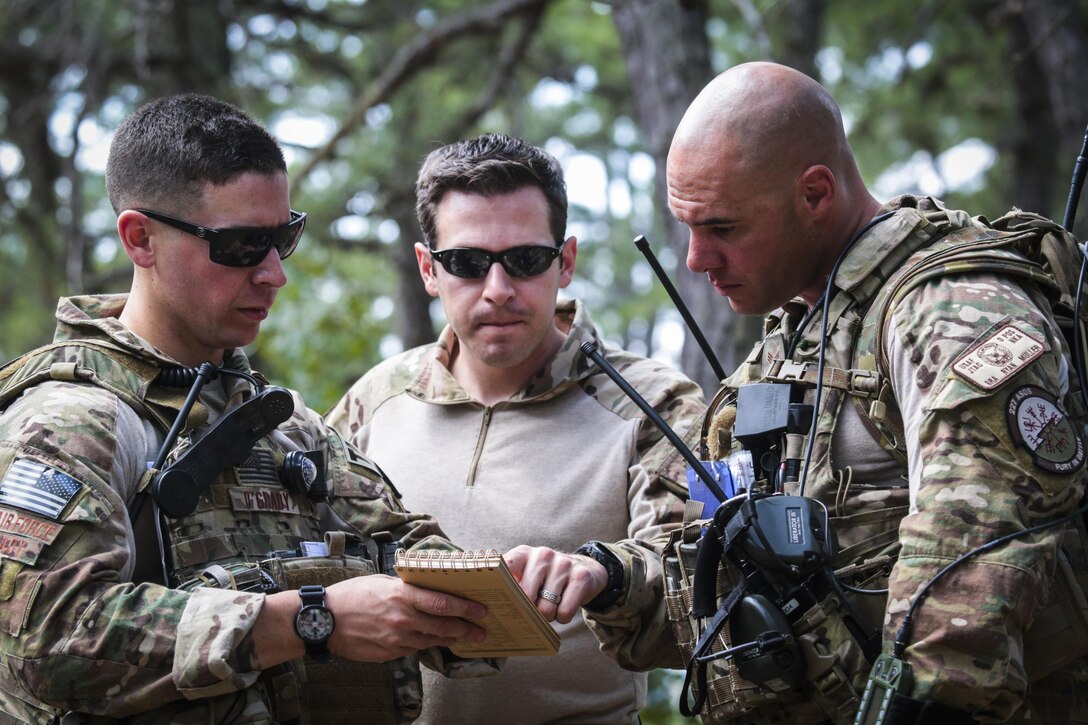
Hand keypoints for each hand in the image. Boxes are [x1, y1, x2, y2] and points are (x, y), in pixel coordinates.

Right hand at [325, 574, 486, 661]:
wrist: (324, 620)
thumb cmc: (352, 595)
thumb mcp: (382, 582)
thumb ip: (407, 588)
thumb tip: (428, 589)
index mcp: (402, 596)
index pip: (443, 604)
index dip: (465, 608)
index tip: (481, 611)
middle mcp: (403, 619)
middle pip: (443, 626)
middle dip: (466, 629)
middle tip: (480, 631)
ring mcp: (396, 639)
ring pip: (431, 640)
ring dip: (448, 638)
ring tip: (461, 636)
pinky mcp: (388, 653)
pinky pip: (413, 649)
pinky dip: (424, 644)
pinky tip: (431, 640)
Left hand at [504, 545, 608, 623]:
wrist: (584, 570)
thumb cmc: (546, 578)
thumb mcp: (527, 574)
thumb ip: (510, 584)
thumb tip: (491, 605)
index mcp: (523, 553)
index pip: (505, 568)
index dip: (502, 588)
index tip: (502, 603)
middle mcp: (543, 555)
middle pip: (526, 596)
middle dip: (529, 611)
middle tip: (533, 612)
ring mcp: (563, 564)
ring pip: (546, 608)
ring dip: (548, 616)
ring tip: (550, 609)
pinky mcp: (581, 577)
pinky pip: (565, 611)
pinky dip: (563, 618)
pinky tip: (563, 609)